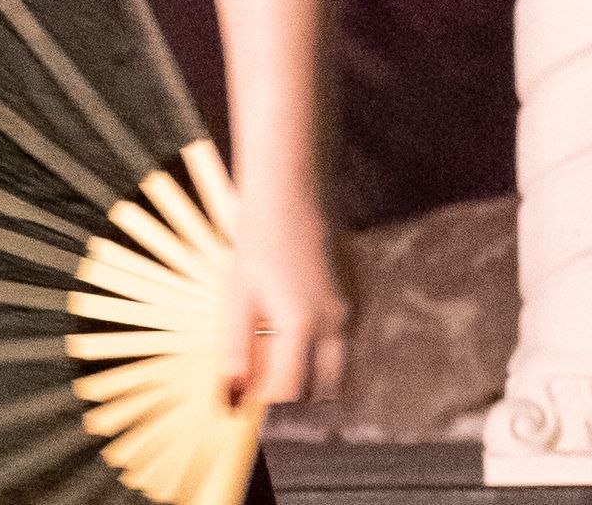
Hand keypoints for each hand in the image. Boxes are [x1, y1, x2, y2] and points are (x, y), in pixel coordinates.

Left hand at [223, 185, 348, 408]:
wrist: (292, 187)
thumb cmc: (257, 237)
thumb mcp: (238, 292)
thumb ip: (237, 346)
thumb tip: (231, 394)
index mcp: (301, 324)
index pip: (292, 390)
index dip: (270, 403)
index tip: (251, 402)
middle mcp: (336, 323)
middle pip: (327, 389)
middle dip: (300, 397)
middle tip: (270, 386)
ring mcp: (353, 309)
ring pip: (342, 366)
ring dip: (317, 373)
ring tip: (281, 358)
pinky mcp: (359, 294)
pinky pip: (347, 338)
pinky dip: (327, 348)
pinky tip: (298, 325)